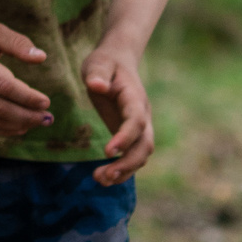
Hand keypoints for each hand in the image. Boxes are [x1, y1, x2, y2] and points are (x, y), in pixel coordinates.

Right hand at [0, 11, 53, 136]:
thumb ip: (16, 42)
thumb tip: (41, 58)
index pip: (5, 86)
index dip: (28, 98)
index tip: (46, 102)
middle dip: (28, 116)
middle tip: (48, 118)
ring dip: (18, 125)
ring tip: (38, 122)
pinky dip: (2, 130)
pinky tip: (19, 126)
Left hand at [82, 45, 155, 184]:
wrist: (118, 62)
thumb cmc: (106, 62)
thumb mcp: (98, 63)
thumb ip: (97, 73)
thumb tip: (97, 86)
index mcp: (135, 99)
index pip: (135, 121)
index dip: (125, 137)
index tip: (107, 151)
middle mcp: (142, 116)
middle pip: (144, 145)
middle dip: (127, 163)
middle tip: (103, 175)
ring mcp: (139, 127)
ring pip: (140, 154)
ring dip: (124, 170)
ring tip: (99, 180)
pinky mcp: (131, 134)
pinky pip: (132, 155)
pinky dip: (122, 169)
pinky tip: (103, 178)